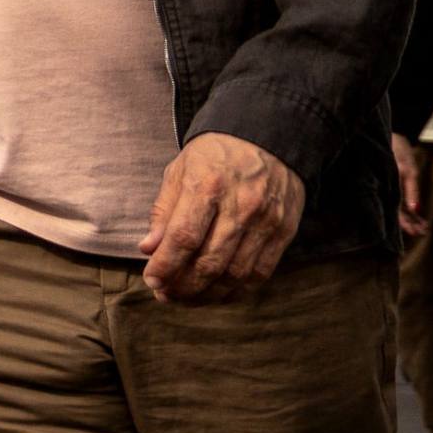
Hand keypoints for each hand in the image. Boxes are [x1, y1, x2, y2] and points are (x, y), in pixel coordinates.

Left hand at [140, 130, 302, 304]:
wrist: (268, 135)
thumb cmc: (215, 155)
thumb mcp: (180, 170)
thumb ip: (164, 210)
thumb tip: (148, 249)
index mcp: (207, 185)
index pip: (184, 237)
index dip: (166, 265)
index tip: (151, 280)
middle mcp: (240, 206)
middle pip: (210, 262)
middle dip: (184, 286)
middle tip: (165, 294)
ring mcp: (266, 222)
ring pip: (236, 274)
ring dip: (208, 294)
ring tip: (186, 297)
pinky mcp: (284, 232)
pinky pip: (260, 272)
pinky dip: (237, 290)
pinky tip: (217, 292)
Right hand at [391, 132, 424, 239]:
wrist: (390, 134)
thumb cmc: (398, 150)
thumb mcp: (408, 169)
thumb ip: (411, 190)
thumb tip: (415, 210)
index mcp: (388, 187)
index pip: (396, 212)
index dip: (406, 224)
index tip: (418, 232)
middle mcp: (387, 189)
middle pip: (397, 212)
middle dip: (410, 224)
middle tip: (423, 233)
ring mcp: (389, 186)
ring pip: (399, 207)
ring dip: (411, 218)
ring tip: (423, 227)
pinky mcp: (392, 182)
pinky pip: (399, 198)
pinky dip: (409, 208)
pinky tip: (417, 214)